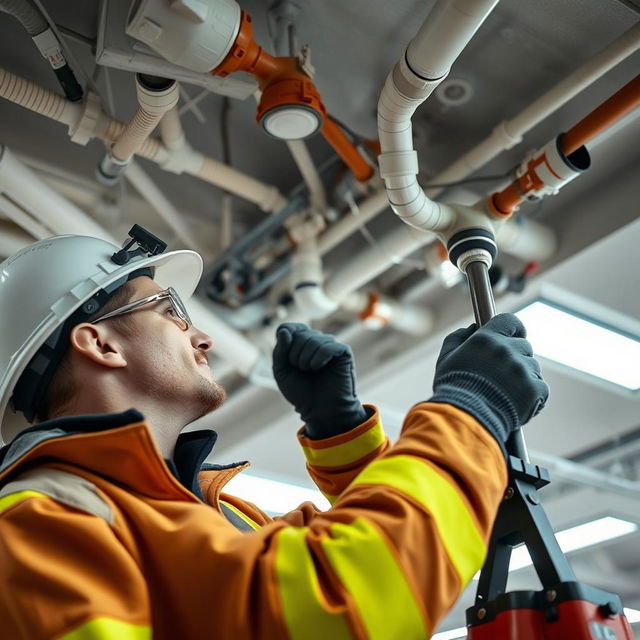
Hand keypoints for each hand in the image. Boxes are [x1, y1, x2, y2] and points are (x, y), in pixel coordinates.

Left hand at [272, 323, 367, 438]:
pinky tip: (319, 368)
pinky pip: (328, 346)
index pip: (288, 328)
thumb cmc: (301, 392)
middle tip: (301, 370)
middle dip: (294, 355)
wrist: (319, 410)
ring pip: (313, 339)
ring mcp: (330, 345)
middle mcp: (316, 341)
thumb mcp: (281, 372)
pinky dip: (319, 359)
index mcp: (301, 343)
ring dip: (305, 360)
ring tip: (310, 372)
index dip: (284, 342)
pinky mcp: (343, 352)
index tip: (287, 360)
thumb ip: (280, 350)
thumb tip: (285, 331)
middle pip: (299, 333)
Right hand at [430, 313, 548, 450]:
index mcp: (486, 339)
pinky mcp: (535, 390)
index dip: (512, 329)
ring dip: (523, 377)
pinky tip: (515, 403)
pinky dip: (532, 395)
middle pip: (523, 346)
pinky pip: (540, 387)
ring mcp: (523, 370)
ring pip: (532, 367)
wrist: (465, 419)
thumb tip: (473, 327)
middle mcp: (507, 350)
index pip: (510, 321)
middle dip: (515, 357)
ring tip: (504, 393)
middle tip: (501, 375)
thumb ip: (458, 337)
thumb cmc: (453, 391)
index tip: (511, 336)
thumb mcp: (447, 359)